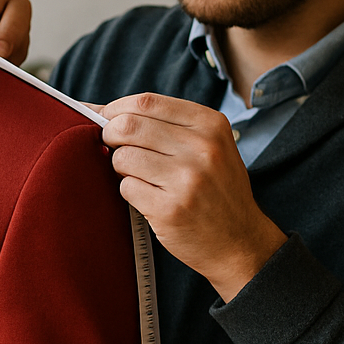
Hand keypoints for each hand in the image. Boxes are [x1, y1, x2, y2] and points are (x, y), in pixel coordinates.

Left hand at [102, 92, 286, 300]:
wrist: (240, 241)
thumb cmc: (217, 190)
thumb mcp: (212, 146)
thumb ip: (168, 125)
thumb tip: (103, 110)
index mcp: (211, 125)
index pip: (147, 102)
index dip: (117, 109)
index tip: (107, 118)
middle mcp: (202, 148)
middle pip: (128, 125)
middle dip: (110, 135)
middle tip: (112, 147)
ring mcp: (186, 179)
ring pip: (122, 157)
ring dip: (120, 167)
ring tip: (138, 176)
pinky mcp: (170, 209)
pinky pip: (126, 187)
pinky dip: (129, 192)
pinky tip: (149, 198)